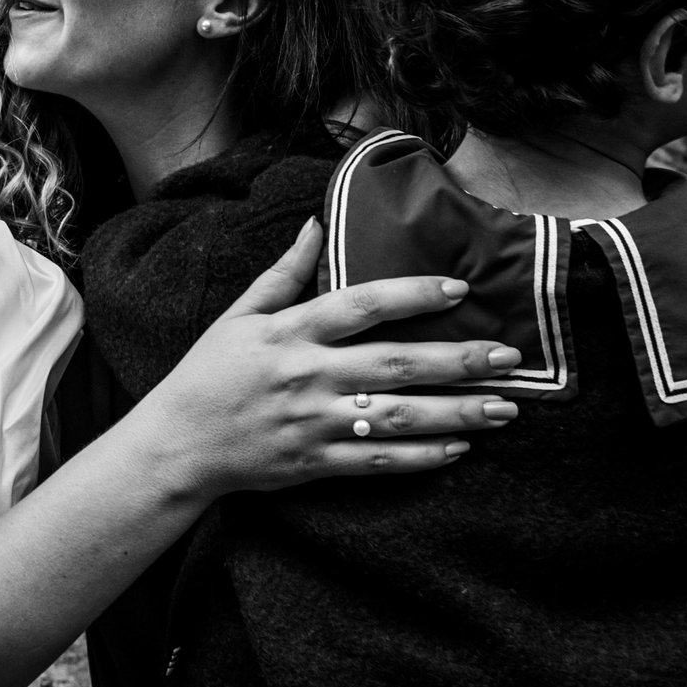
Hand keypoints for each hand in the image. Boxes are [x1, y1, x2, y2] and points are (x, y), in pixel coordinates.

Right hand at [131, 218, 522, 503]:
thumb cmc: (208, 374)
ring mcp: (313, 422)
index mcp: (289, 332)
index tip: (458, 290)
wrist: (177, 444)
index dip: (412, 294)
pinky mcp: (315, 462)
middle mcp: (306, 375)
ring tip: (505, 407)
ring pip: (397, 416)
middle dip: (458, 360)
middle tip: (509, 355)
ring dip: (457, 412)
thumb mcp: (238, 316)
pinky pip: (378, 460)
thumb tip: (316, 224)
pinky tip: (460, 447)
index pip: (360, 304)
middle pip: (395, 363)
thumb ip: (284, 273)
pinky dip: (422, 456)